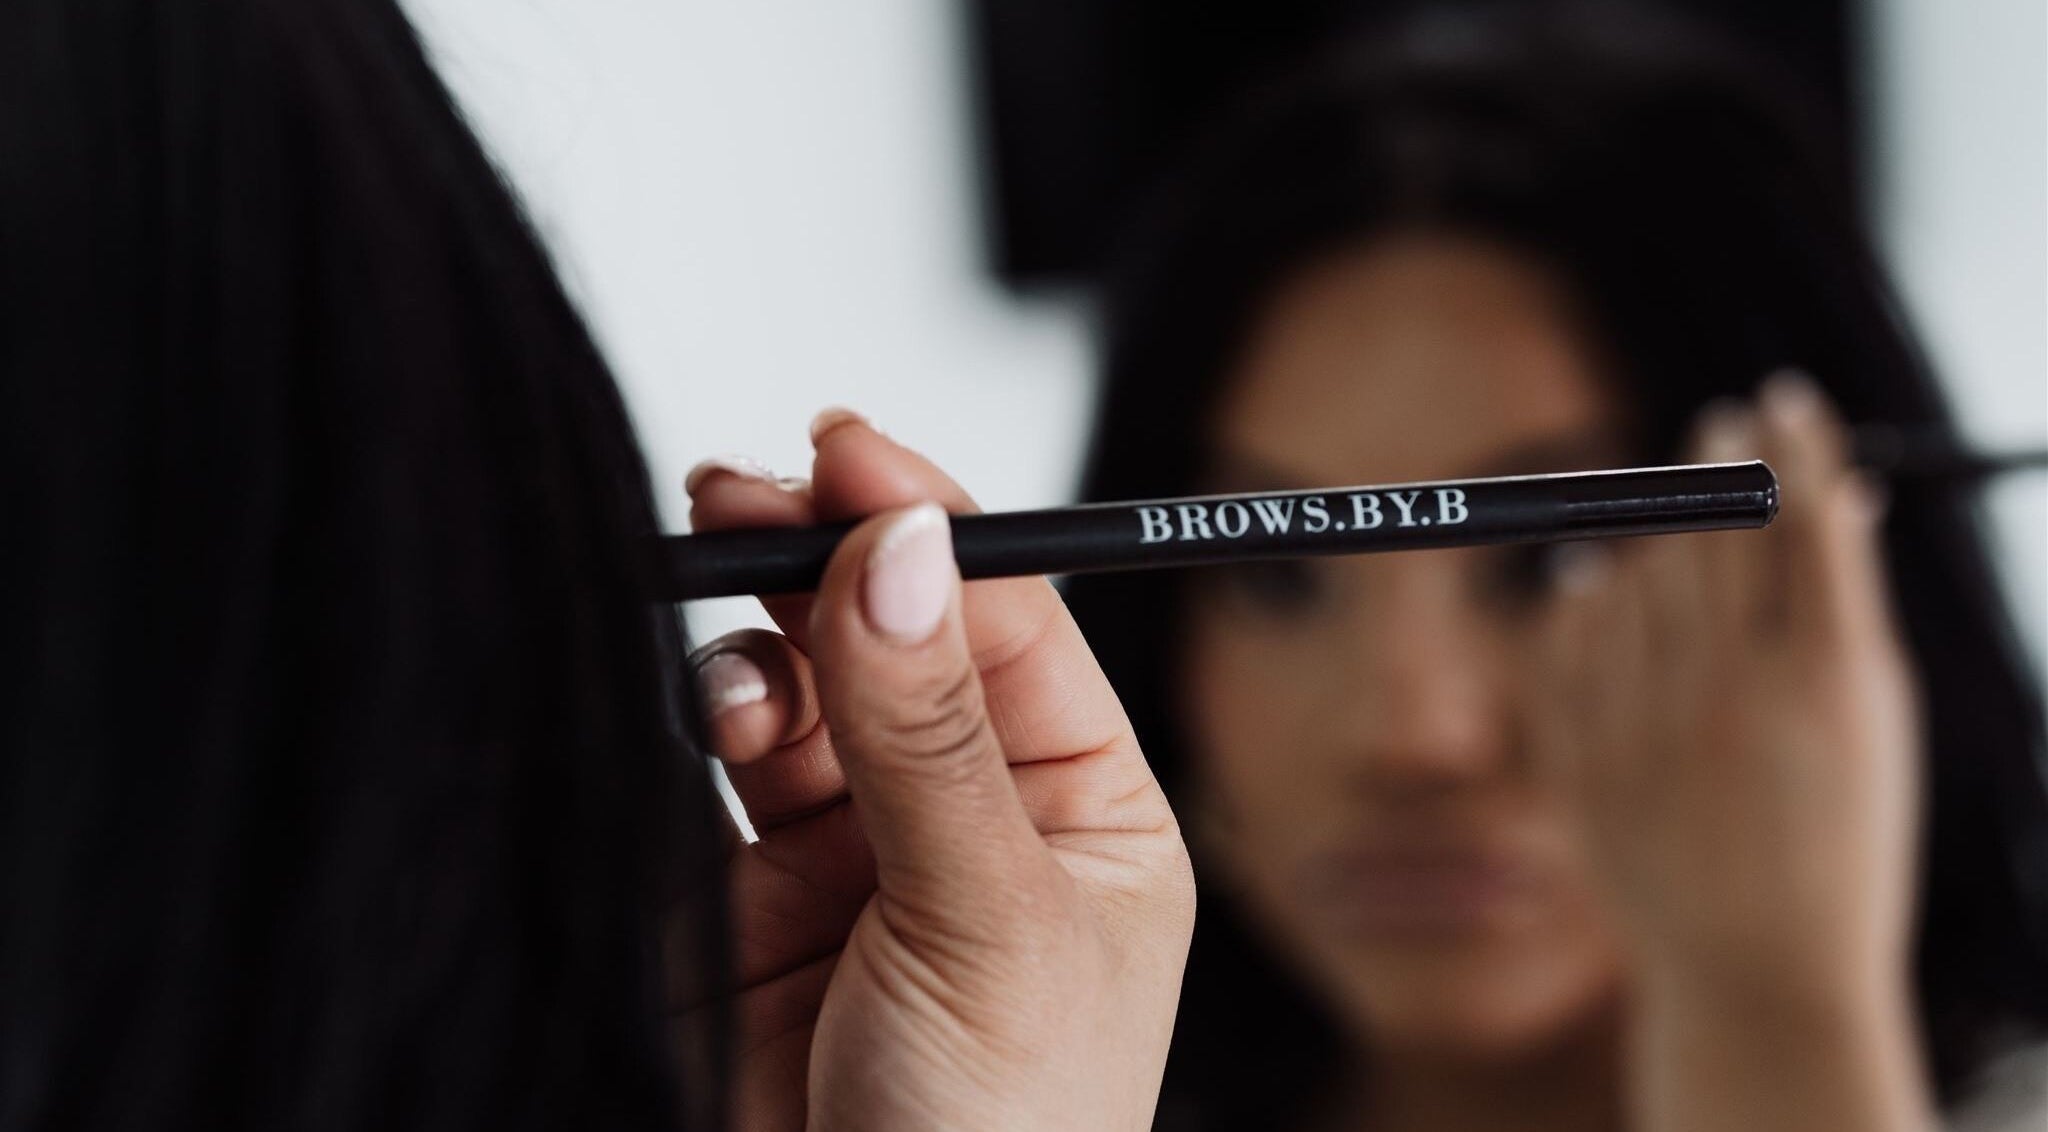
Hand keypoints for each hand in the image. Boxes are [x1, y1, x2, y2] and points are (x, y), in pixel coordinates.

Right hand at [670, 412, 1195, 1130]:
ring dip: (757, 641)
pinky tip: (703, 718)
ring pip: (797, 689)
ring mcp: (854, 856)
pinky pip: (716, 774)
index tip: (850, 452)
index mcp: (1083, 812)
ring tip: (728, 646)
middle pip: (896, 634)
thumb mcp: (986, 923)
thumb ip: (928, 732)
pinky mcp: (745, 903)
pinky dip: (700, 726)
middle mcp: (972, 817)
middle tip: (749, 495)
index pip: (1009, 623)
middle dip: (824, 557)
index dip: (931, 526)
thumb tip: (902, 544)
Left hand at [1530, 375, 1930, 1129]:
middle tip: (1719, 428)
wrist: (1756, 969)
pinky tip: (1594, 583)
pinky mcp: (1584, 754)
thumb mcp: (1874, 726)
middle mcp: (1731, 691)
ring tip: (1672, 520)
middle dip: (1718, 463)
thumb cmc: (1839, 838)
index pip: (1804, 522)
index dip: (1796, 447)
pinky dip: (1581, 599)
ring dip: (1652, 532)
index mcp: (1824, 680)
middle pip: (1714, 533)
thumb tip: (1840, 493)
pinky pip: (1568, 638)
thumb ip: (1849, 606)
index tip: (1782, 397)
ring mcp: (1648, 724)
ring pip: (1635, 574)